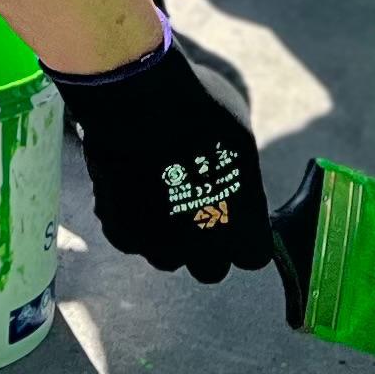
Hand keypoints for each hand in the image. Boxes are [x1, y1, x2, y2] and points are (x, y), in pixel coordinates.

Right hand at [53, 36, 272, 281]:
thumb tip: (234, 181)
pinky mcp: (121, 233)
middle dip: (207, 248)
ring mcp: (160, 245)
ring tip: (161, 196)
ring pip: (167, 258)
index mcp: (243, 227)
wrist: (141, 103)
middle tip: (198, 212)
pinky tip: (133, 190)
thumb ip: (240, 177)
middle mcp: (204, 248)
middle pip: (211, 270)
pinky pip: (131, 240)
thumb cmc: (200, 112)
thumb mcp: (240, 139)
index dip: (245, 237)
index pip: (253, 256)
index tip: (236, 219)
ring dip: (168, 238)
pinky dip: (132, 223)